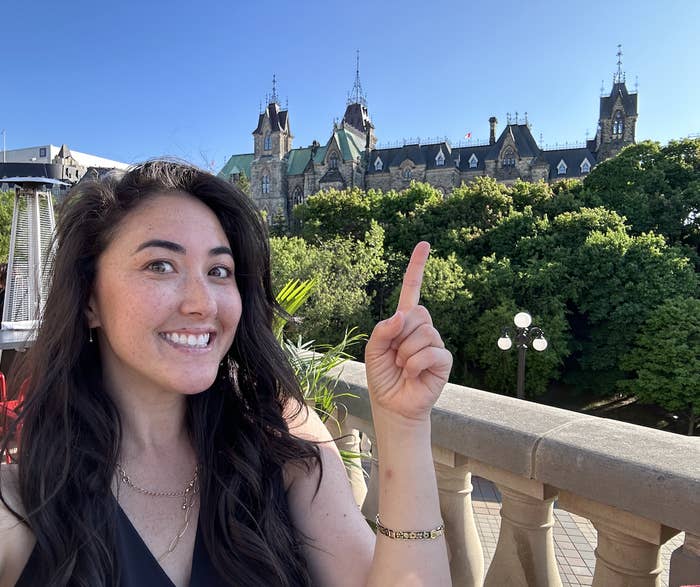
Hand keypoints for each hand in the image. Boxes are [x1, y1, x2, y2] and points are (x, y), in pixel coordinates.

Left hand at [364, 242, 452, 422]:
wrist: (393, 405)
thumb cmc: (382, 377)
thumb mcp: (373, 349)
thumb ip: (383, 329)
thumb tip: (403, 314)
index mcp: (403, 322)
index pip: (411, 290)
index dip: (417, 267)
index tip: (424, 244)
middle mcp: (421, 329)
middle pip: (417, 312)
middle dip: (400, 334)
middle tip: (396, 355)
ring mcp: (434, 344)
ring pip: (424, 332)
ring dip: (406, 352)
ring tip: (403, 366)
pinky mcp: (444, 360)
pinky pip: (431, 351)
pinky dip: (416, 363)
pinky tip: (413, 373)